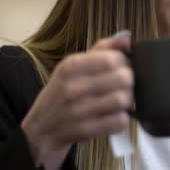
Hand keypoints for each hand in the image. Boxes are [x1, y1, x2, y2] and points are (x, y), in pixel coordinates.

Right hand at [20, 35, 132, 169]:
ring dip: (127, 101)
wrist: (40, 130)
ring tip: (119, 101)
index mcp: (70, 66)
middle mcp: (72, 87)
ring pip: (123, 100)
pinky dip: (121, 118)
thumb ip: (101, 49)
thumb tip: (127, 38)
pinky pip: (119, 121)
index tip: (122, 68)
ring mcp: (78, 110)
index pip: (113, 58)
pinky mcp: (85, 130)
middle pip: (123, 78)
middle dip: (129, 82)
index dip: (125, 62)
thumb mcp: (73, 67)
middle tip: (123, 86)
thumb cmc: (61, 94)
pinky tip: (113, 115)